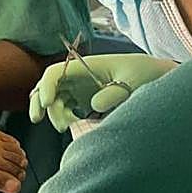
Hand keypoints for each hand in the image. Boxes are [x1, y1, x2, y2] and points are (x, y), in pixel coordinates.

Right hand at [29, 53, 176, 131]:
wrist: (153, 75)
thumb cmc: (143, 73)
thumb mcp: (133, 82)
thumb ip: (114, 93)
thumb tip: (93, 106)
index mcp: (85, 65)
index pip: (55, 72)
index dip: (46, 86)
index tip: (47, 104)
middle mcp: (77, 75)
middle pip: (47, 85)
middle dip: (38, 101)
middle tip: (37, 119)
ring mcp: (79, 87)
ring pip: (53, 98)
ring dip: (53, 113)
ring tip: (66, 127)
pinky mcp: (83, 98)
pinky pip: (64, 108)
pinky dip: (63, 117)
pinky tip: (74, 125)